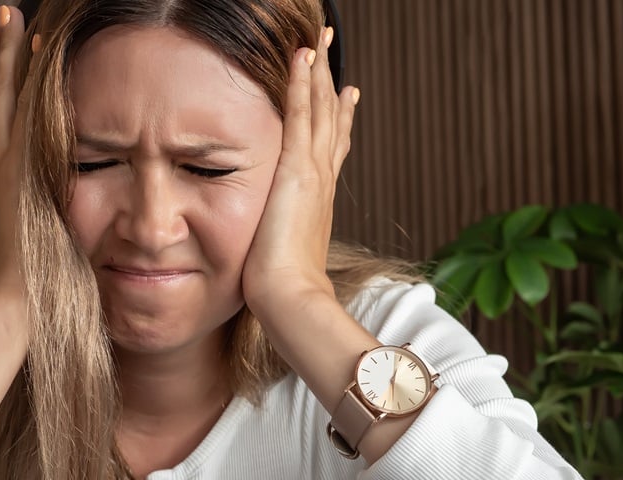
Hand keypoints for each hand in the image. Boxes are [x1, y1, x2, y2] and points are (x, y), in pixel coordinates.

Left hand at [242, 25, 359, 315]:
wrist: (291, 296)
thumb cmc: (284, 288)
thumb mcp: (285, 254)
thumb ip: (284, 240)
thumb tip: (277, 246)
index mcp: (319, 197)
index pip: (330, 146)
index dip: (338, 118)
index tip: (345, 93)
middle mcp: (322, 177)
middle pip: (330, 118)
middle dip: (330, 83)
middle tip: (332, 51)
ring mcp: (312, 171)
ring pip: (318, 108)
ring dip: (318, 71)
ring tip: (320, 40)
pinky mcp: (296, 169)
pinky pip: (299, 114)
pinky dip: (301, 83)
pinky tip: (301, 57)